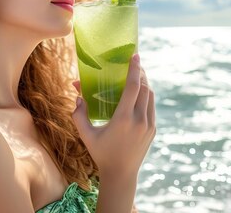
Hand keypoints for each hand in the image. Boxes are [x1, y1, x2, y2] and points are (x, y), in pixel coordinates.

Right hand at [71, 53, 155, 178]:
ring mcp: (149, 125)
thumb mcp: (86, 135)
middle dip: (140, 73)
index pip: (133, 87)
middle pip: (144, 88)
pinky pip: (151, 106)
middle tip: (133, 63)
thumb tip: (78, 94)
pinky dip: (146, 96)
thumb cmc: (101, 153)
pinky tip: (138, 94)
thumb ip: (79, 115)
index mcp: (123, 119)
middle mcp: (139, 120)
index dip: (135, 69)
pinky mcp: (153, 129)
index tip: (135, 55)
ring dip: (144, 84)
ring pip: (150, 96)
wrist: (121, 174)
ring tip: (135, 77)